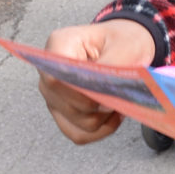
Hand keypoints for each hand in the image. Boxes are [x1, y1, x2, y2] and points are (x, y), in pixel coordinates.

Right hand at [38, 19, 158, 145]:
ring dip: (103, 118)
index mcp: (59, 45)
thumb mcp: (125, 45)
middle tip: (120, 93)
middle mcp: (49, 72)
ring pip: (76, 122)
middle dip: (98, 106)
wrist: (124, 45)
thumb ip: (111, 66)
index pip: (55, 78)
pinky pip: (78, 134)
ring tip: (119, 100)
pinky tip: (114, 115)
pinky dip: (101, 130)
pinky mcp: (63, 113)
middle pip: (66, 105)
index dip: (79, 92)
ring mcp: (54, 95)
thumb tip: (102, 93)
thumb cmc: (122, 40)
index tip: (106, 92)